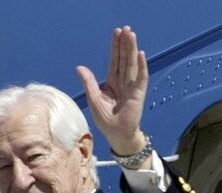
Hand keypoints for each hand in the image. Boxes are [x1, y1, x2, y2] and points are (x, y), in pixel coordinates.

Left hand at [77, 26, 148, 156]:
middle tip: (125, 28)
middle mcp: (123, 82)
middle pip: (124, 59)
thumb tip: (79, 67)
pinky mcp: (138, 94)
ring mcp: (132, 87)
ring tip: (132, 35)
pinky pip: (141, 78)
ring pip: (132, 64)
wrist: (117, 135)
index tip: (117, 33)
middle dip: (125, 44)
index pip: (115, 60)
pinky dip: (142, 66)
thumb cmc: (106, 120)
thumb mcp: (94, 99)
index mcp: (112, 83)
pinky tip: (141, 54)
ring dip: (132, 49)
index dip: (115, 47)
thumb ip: (89, 83)